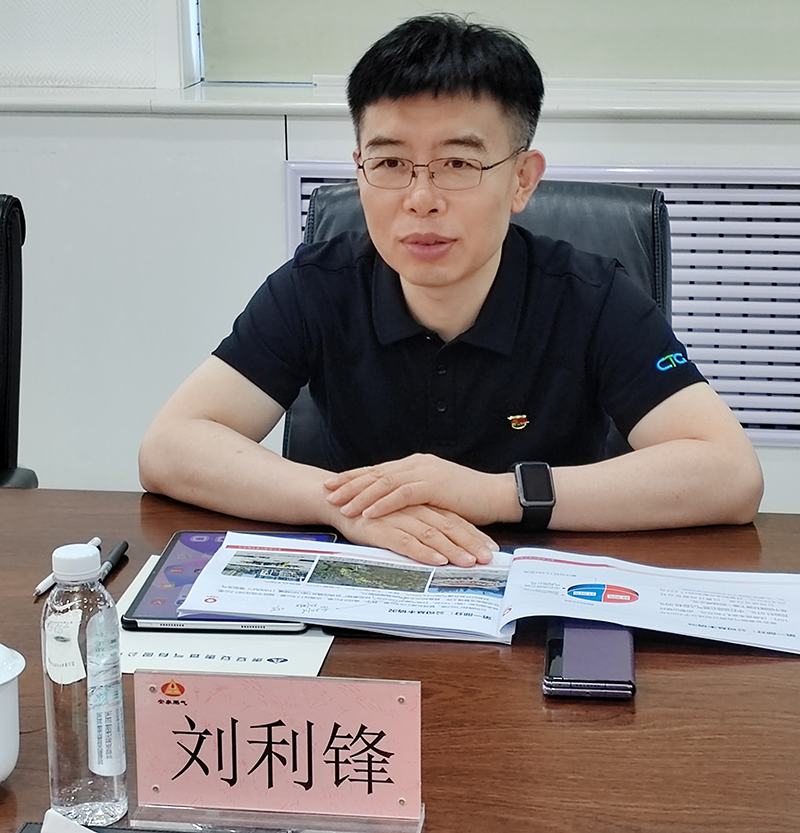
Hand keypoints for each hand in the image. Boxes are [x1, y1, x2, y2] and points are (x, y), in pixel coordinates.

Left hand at [324, 453, 519, 525]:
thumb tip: (395, 503)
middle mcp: (417, 464)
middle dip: (349, 483)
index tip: (333, 483)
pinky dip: (382, 503)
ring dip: (360, 494)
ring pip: (384, 482)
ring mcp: (425, 472)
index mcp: (416, 465)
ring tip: (340, 504)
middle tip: (326, 491)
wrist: (497, 494)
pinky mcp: (434, 485)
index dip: (355, 477)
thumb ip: (415, 494)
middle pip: (375, 473)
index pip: (379, 470)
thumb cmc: (470, 499)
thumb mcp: (437, 494)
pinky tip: (367, 512)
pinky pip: (401, 494)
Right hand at [332, 503, 497, 566]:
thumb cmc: (372, 511)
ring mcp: (399, 517)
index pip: (454, 518)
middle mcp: (414, 507)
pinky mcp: (382, 528)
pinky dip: (423, 551)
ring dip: (452, 548)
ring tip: (469, 562)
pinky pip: (406, 541)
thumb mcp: (403, 514)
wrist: (337, 501)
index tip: (491, 549)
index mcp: (422, 503)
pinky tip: (436, 560)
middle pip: (449, 525)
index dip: (474, 533)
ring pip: (432, 533)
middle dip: (471, 543)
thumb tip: (446, 542)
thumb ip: (423, 523)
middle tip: (488, 558)